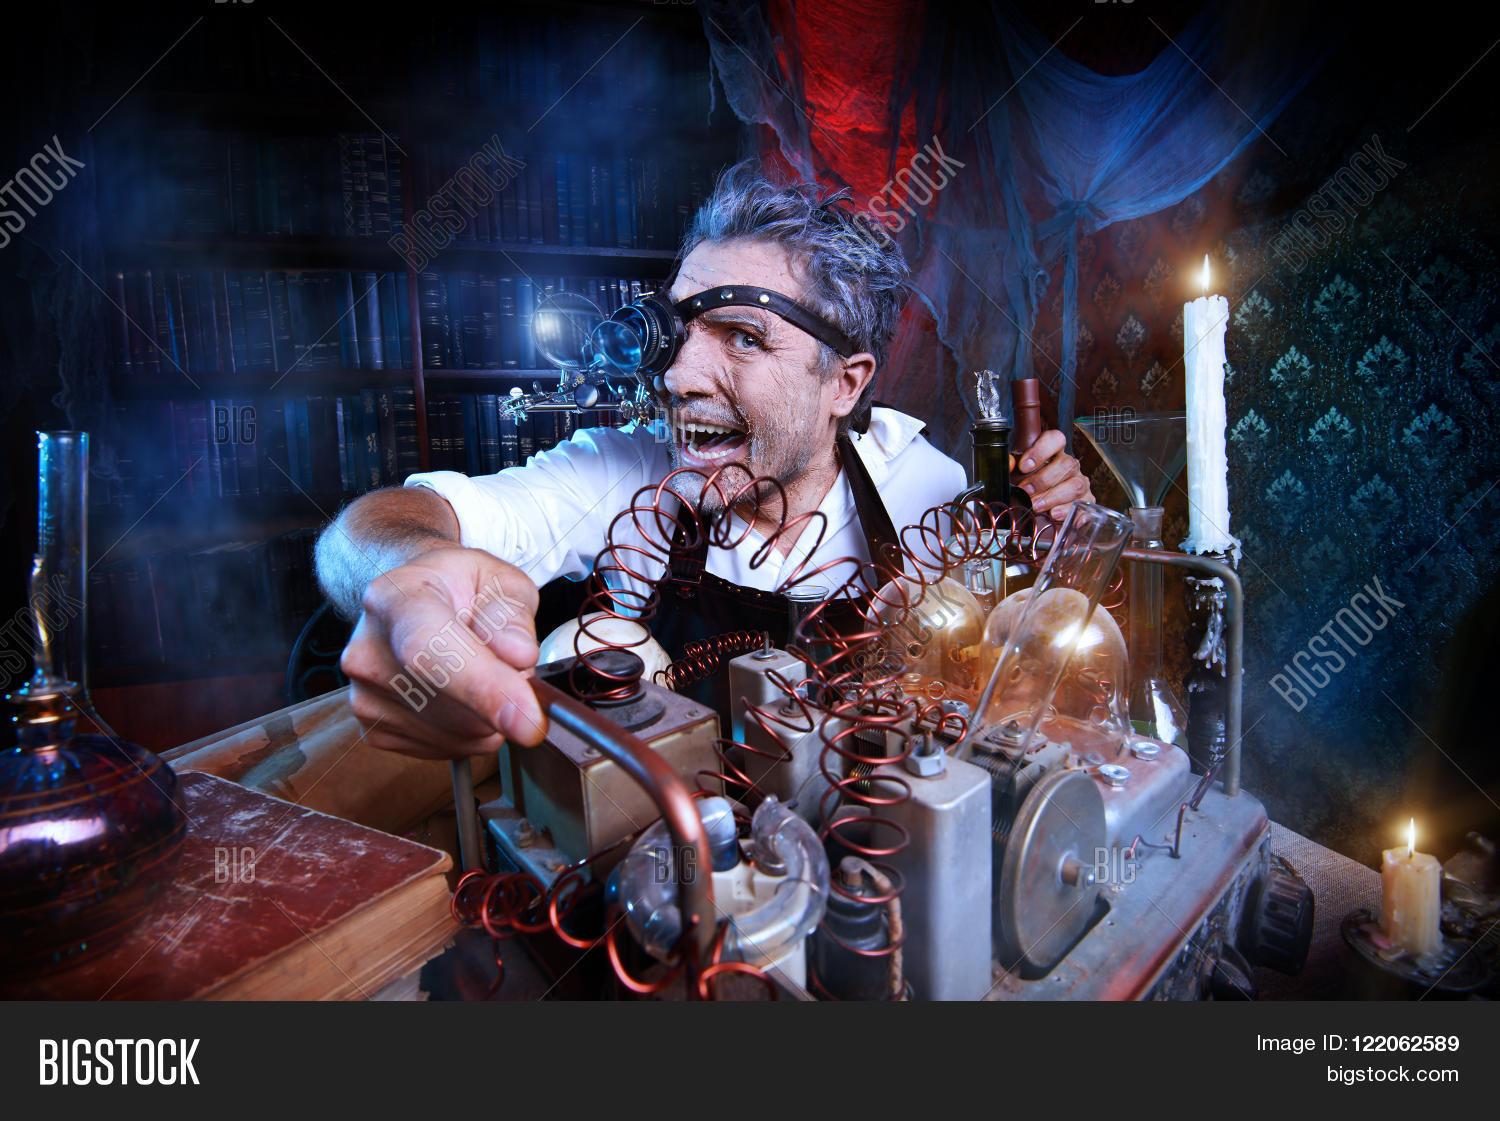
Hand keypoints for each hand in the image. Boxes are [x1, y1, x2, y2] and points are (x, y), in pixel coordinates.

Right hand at [339, 546, 545, 759]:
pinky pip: (452, 748)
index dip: (483, 688)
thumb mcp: (497, 578)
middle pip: (455, 703)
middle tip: (506, 656)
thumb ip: (512, 612)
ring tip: (475, 668)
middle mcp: (369, 652)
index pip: (433, 651)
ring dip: (490, 712)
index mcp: (395, 600)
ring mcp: (365, 697)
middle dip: (505, 691)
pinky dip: (473, 730)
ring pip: (462, 734)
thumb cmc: (454, 588)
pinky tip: (459, 694)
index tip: (529, 721)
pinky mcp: (377, 732)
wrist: (409, 601)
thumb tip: (518, 655)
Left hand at [1014, 430, 1092, 521]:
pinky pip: (1083, 506)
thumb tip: (1009, 463)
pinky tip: (1054, 515)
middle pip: (1066, 464)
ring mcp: (1080, 484)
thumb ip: (1011, 468)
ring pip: (1075, 485)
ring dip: (1053, 497)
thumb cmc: (1028, 491)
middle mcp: (1070, 466)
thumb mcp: (1016, 478)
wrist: (1040, 515)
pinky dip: (1067, 511)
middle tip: (1026, 491)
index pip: (1056, 439)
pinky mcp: (1086, 502)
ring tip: (1036, 506)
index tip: (1024, 466)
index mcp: (1054, 453)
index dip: (1041, 450)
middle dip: (1043, 480)